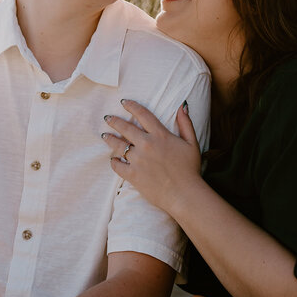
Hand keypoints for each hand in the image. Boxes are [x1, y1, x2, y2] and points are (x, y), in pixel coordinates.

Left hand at [102, 100, 201, 215]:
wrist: (184, 194)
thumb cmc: (190, 169)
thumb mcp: (192, 143)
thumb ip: (186, 123)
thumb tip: (182, 105)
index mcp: (160, 135)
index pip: (142, 114)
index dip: (132, 106)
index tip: (124, 102)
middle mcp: (146, 145)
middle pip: (125, 127)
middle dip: (114, 121)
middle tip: (107, 118)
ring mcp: (138, 160)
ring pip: (118, 145)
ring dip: (110, 139)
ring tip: (105, 136)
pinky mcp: (132, 175)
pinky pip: (117, 166)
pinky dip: (114, 162)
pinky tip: (113, 160)